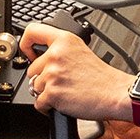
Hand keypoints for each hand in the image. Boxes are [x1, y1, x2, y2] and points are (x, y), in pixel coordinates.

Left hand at [20, 22, 136, 120]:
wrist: (114, 93)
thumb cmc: (101, 77)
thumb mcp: (80, 50)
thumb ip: (60, 50)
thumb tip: (41, 58)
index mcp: (64, 40)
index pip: (32, 31)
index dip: (25, 44)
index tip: (29, 53)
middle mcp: (56, 54)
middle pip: (32, 69)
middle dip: (43, 79)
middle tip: (61, 82)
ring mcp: (53, 74)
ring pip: (35, 87)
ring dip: (47, 93)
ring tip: (66, 91)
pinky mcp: (52, 93)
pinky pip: (39, 103)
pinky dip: (48, 107)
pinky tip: (63, 102)